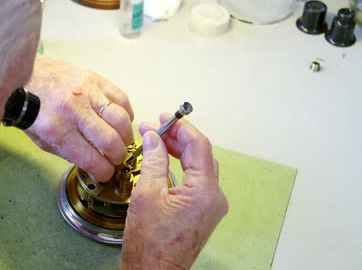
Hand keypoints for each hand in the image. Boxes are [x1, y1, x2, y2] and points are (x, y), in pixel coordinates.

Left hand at [24, 55, 133, 181]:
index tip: (107, 174)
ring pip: (121, 119)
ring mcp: (87, 92)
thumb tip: (95, 166)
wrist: (25, 77)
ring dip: (126, 136)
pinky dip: (126, 114)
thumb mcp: (43, 141)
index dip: (104, 172)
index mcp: (57, 130)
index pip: (91, 159)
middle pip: (110, 141)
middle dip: (118, 157)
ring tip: (122, 141)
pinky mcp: (95, 79)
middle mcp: (74, 110)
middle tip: (116, 159)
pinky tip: (120, 122)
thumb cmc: (34, 111)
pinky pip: (122, 99)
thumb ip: (69, 154)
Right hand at [120, 114, 227, 269]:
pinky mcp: (204, 211)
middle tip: (156, 127)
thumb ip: (154, 160)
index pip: (199, 146)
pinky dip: (182, 166)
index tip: (165, 118)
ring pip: (199, 166)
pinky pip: (197, 180)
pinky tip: (166, 160)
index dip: (181, 128)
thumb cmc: (150, 244)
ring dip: (179, 151)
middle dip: (178, 138)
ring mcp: (211, 206)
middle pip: (201, 155)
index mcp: (204, 192)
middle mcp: (214, 198)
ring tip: (157, 140)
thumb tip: (154, 138)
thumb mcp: (147, 194)